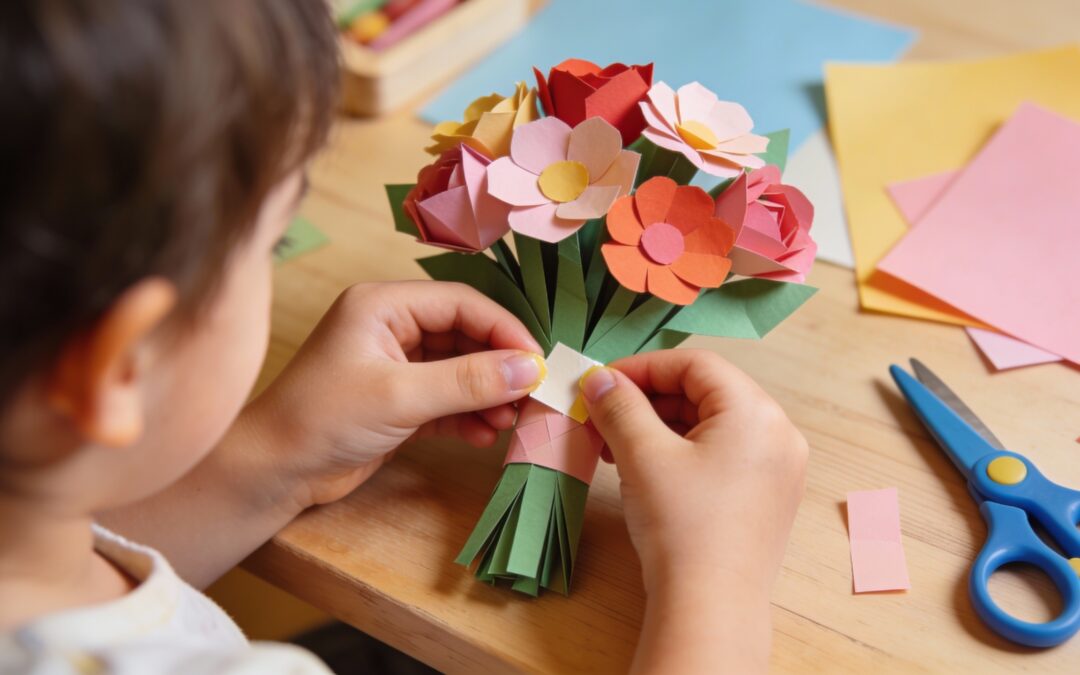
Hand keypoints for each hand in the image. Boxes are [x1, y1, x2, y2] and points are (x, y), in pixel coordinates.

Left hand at [245, 281, 544, 508]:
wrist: (272, 474)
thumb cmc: (322, 420)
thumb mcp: (401, 396)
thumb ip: (469, 381)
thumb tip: (532, 369)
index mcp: (383, 305)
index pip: (462, 303)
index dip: (504, 330)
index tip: (539, 362)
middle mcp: (391, 327)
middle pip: (465, 335)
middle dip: (499, 366)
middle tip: (533, 395)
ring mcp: (394, 366)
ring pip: (459, 370)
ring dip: (488, 394)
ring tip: (512, 421)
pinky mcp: (398, 403)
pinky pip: (447, 400)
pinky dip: (469, 416)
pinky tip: (487, 435)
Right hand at [579, 350, 807, 673]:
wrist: (710, 608)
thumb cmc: (682, 526)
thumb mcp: (642, 455)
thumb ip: (619, 406)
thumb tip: (598, 379)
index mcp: (757, 412)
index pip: (695, 364)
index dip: (642, 367)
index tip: (601, 383)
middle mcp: (778, 433)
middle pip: (704, 392)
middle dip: (646, 400)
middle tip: (600, 414)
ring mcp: (777, 468)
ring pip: (710, 425)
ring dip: (658, 426)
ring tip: (612, 445)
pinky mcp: (766, 498)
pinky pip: (721, 454)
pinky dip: (680, 452)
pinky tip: (642, 468)